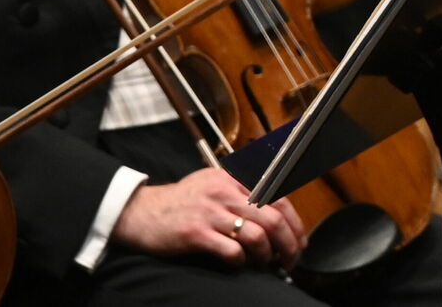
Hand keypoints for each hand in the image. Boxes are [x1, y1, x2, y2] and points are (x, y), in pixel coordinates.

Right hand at [115, 167, 306, 263]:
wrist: (141, 212)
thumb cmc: (181, 202)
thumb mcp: (214, 184)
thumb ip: (243, 192)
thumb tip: (278, 215)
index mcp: (233, 178)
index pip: (279, 197)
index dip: (295, 223)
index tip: (300, 241)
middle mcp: (225, 191)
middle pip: (274, 218)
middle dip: (289, 244)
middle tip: (290, 260)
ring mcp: (211, 212)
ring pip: (257, 235)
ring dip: (266, 255)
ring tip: (264, 263)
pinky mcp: (196, 233)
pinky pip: (232, 251)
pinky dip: (241, 261)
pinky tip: (238, 262)